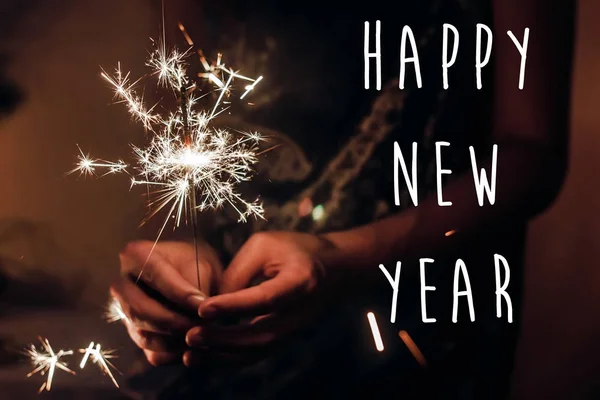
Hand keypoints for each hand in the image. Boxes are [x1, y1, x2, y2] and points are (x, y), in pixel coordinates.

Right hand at [110, 240, 221, 365]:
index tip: (203, 306)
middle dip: (173, 321)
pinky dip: (175, 355)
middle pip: (141, 310)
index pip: (156, 277)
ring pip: (145, 335)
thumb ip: (198, 284)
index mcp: (135, 255)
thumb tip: (198, 310)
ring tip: (201, 337)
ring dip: (175, 341)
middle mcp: (122, 285)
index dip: (180, 294)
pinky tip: (195, 349)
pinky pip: (152, 353)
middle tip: (200, 326)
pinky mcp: (138, 336)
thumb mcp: (202, 263)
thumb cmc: (197, 262)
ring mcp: (126, 313)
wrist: (194, 273)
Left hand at [186, 232, 340, 354]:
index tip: (203, 308)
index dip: (234, 306)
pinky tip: (204, 355)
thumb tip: (211, 305)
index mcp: (300, 282)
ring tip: (190, 351)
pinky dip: (228, 357)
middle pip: (260, 335)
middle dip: (223, 339)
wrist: (333, 268)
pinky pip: (255, 354)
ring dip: (222, 355)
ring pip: (256, 351)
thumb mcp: (265, 245)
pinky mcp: (284, 338)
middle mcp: (299, 313)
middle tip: (190, 335)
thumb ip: (238, 272)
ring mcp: (293, 330)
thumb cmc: (295, 249)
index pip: (265, 299)